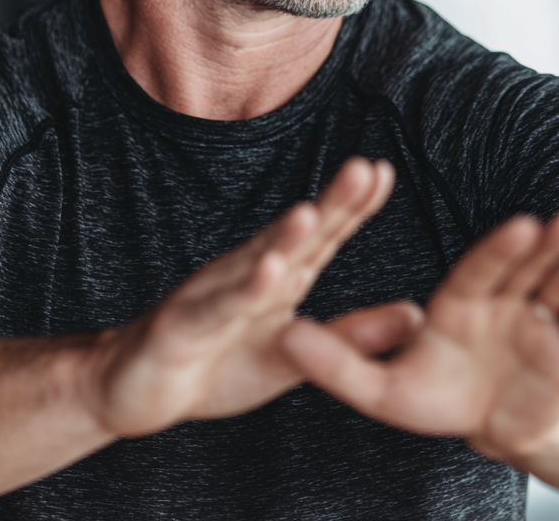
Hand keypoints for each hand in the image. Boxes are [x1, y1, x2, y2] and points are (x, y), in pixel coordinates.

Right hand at [84, 157, 413, 436]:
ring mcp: (215, 295)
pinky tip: (267, 273)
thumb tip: (420, 316)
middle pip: (295, 237)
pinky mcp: (184, 325)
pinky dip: (243, 291)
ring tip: (312, 212)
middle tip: (364, 168)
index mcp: (280, 279)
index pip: (323, 236)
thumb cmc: (219, 364)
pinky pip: (219, 308)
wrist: (138, 389)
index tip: (385, 172)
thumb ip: (353, 335)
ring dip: (283, 238)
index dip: (354, 206)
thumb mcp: (297, 355)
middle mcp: (249, 275)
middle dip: (330, 203)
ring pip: (254, 263)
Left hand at [280, 207, 558, 465]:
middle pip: (528, 268)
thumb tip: (283, 333)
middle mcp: (503, 301)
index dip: (501, 248)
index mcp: (461, 301)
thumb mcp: (383, 390)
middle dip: (550, 246)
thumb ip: (338, 362)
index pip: (480, 269)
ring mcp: (540, 324)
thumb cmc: (436, 399)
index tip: (520, 225)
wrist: (491, 426)